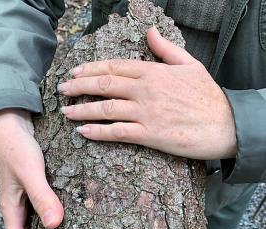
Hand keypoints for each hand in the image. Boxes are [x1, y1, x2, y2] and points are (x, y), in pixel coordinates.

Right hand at [0, 109, 63, 228]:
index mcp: (12, 209)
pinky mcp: (36, 191)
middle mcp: (19, 208)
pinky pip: (42, 214)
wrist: (13, 124)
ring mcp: (27, 200)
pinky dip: (50, 226)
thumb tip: (55, 225)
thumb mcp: (29, 172)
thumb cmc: (17, 147)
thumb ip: (42, 196)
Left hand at [59, 27, 236, 159]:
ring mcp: (146, 112)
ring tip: (66, 111)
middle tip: (63, 89)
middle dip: (80, 86)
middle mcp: (145, 90)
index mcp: (154, 72)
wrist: (226, 125)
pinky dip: (98, 132)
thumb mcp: (190, 65)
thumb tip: (150, 32)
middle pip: (104, 84)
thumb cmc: (208, 97)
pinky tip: (83, 131)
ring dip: (82, 110)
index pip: (114, 66)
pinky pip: (117, 132)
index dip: (91, 68)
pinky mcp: (149, 134)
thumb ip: (166, 49)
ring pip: (106, 108)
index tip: (74, 72)